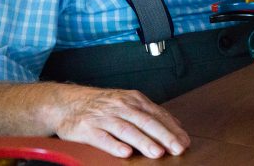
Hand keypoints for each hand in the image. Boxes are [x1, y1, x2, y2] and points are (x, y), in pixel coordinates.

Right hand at [55, 86, 189, 158]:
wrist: (67, 102)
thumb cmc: (103, 105)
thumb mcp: (127, 102)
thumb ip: (149, 113)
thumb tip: (176, 125)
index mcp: (133, 100)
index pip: (157, 114)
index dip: (172, 128)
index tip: (185, 141)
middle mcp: (120, 106)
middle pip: (146, 121)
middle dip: (164, 136)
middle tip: (178, 148)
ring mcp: (104, 117)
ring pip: (127, 129)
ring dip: (143, 142)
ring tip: (157, 153)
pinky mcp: (87, 128)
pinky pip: (102, 138)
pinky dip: (114, 145)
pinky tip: (125, 153)